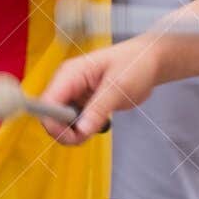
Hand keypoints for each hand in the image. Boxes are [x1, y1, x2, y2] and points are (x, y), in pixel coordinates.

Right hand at [40, 38, 163, 143]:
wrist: (150, 61)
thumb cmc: (135, 65)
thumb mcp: (118, 87)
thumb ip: (99, 109)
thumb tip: (81, 131)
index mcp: (70, 73)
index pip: (48, 103)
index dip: (54, 123)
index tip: (75, 136)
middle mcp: (67, 83)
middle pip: (52, 115)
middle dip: (66, 131)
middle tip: (88, 136)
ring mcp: (75, 93)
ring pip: (63, 121)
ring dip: (76, 131)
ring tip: (98, 127)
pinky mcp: (84, 102)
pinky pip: (76, 121)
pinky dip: (84, 128)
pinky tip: (100, 124)